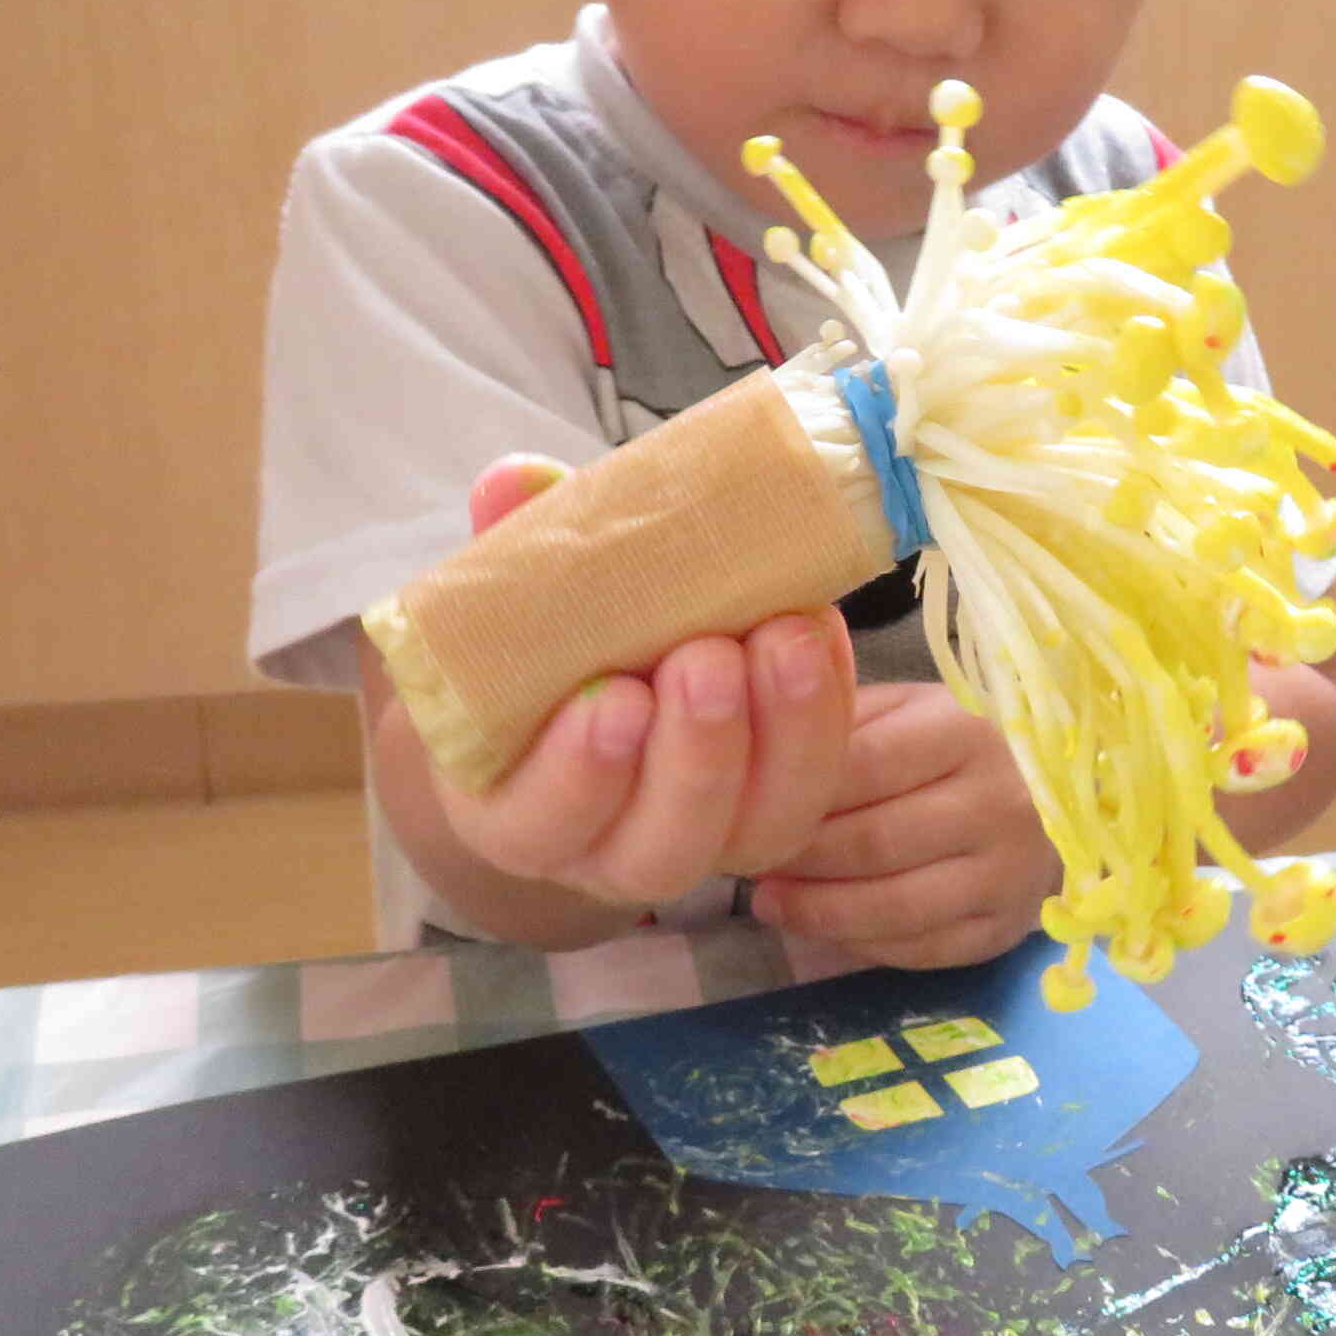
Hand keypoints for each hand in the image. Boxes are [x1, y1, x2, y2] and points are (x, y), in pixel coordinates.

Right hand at [420, 456, 854, 909]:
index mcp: (519, 815)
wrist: (608, 665)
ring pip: (754, 834)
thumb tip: (516, 480)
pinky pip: (814, 786)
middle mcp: (612, 854)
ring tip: (781, 639)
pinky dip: (827, 712)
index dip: (578, 776)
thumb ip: (509, 548)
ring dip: (779, 737)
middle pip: (661, 852)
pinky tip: (818, 630)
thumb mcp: (512, 600)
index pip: (539, 827)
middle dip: (694, 756)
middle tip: (707, 658)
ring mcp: (707, 841)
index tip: (612, 698)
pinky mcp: (779, 810)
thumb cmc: (545, 648)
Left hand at [749, 684, 1063, 969]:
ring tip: (769, 903)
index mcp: (967, 731)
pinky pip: (922, 950)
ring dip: (818, 913)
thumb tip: (754, 763)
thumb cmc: (960, 742)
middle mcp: (999, 803)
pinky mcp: (1007, 928)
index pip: (863, 768)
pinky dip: (862, 945)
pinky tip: (824, 929)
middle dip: (797, 860)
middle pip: (873, 844)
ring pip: (895, 908)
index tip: (740, 807)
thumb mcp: (908, 708)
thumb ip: (840, 726)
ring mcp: (1010, 873)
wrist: (1059, 793)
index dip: (793, 795)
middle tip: (744, 863)